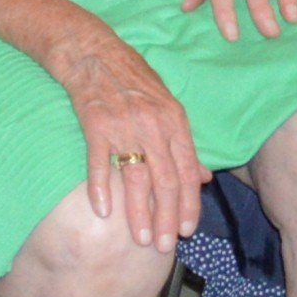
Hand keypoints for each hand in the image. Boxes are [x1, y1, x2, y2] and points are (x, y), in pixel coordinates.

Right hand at [48, 19, 201, 246]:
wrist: (92, 50)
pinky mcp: (95, 123)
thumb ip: (184, 144)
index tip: (188, 231)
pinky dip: (101, 188)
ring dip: (139, 212)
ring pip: (136, 177)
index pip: (188, 172)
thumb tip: (204, 178)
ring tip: (140, 238)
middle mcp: (153, 125)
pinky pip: (100, 162)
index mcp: (175, 120)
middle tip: (165, 246)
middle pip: (165, 181)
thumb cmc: (132, 77)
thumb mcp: (167, 105)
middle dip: (166, 218)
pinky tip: (103, 210)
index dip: (190, 204)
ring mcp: (123, 124)